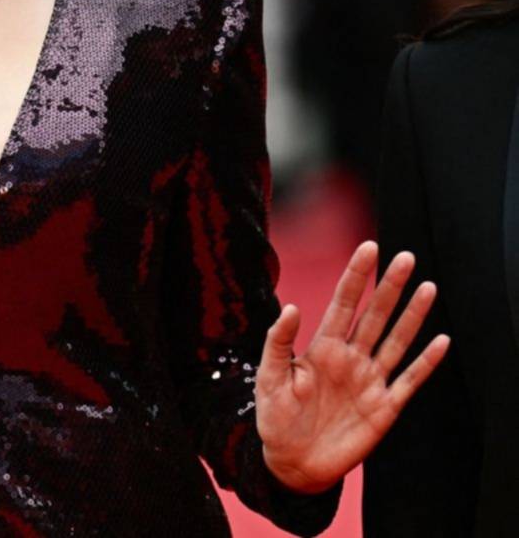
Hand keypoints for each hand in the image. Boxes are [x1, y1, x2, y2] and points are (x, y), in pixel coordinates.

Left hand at [255, 240, 448, 493]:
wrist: (292, 462)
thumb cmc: (276, 418)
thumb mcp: (269, 378)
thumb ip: (279, 343)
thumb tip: (291, 307)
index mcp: (322, 347)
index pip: (343, 303)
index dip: (356, 276)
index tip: (369, 248)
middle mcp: (350, 358)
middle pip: (375, 316)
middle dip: (390, 287)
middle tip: (406, 257)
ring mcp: (369, 381)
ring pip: (396, 341)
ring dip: (413, 317)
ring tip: (428, 288)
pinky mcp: (384, 407)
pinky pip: (409, 380)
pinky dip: (425, 363)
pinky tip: (440, 341)